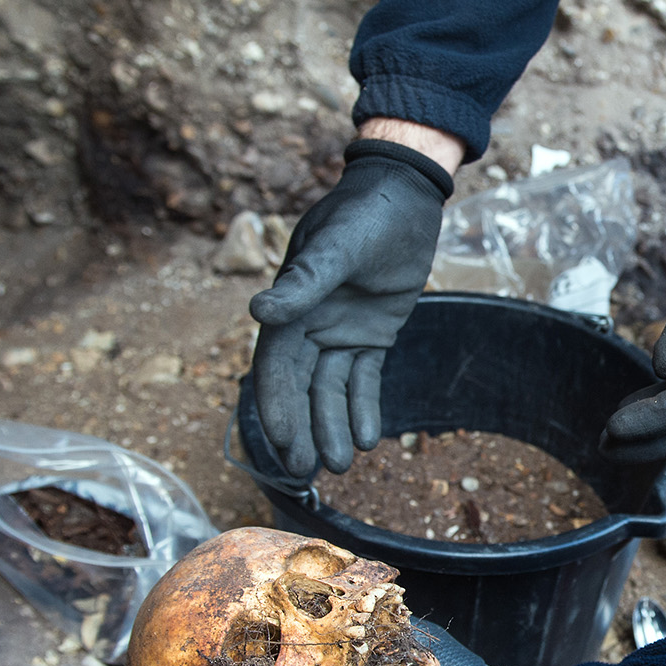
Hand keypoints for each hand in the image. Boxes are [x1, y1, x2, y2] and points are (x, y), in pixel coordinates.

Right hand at [250, 140, 453, 476]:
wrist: (407, 194)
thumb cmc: (366, 212)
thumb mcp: (338, 246)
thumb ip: (304, 282)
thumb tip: (259, 313)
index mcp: (291, 305)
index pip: (277, 366)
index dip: (278, 407)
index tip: (283, 444)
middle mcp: (309, 323)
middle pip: (301, 387)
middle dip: (304, 428)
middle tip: (309, 471)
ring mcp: (340, 330)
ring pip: (332, 389)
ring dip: (333, 426)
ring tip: (341, 464)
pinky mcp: (372, 334)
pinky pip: (363, 379)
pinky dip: (364, 408)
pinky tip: (369, 440)